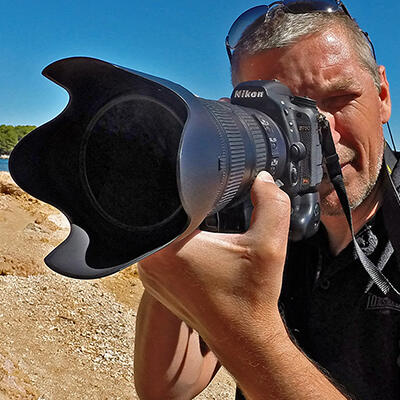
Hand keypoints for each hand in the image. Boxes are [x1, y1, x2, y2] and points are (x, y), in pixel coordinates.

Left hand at [137, 171, 290, 347]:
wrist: (244, 336)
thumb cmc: (250, 298)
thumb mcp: (270, 244)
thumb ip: (271, 204)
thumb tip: (262, 180)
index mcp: (169, 248)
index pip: (173, 201)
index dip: (192, 191)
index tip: (211, 196)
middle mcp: (150, 262)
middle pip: (167, 217)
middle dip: (190, 211)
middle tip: (213, 213)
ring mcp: (149, 275)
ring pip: (163, 234)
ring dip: (184, 229)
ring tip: (208, 232)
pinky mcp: (155, 284)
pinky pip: (161, 251)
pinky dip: (179, 245)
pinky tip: (201, 250)